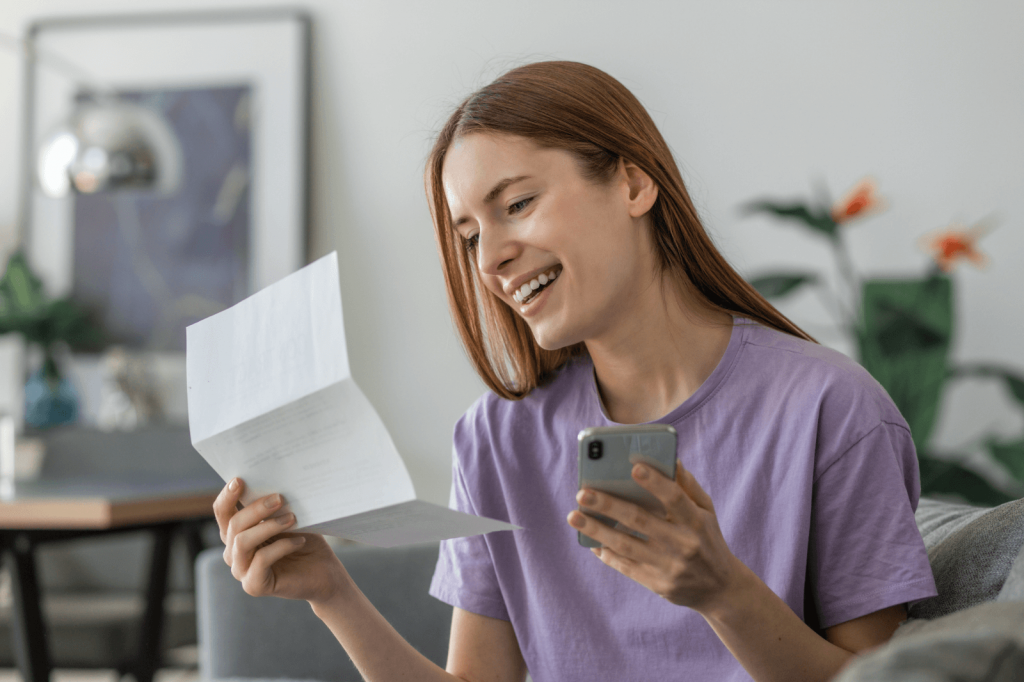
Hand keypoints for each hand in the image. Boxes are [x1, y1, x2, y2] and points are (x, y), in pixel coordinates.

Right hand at [214, 478, 347, 604]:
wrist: (324, 572)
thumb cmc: (304, 541)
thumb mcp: (288, 518)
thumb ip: (273, 507)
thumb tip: (271, 484)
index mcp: (237, 533)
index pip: (223, 512)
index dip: (227, 496)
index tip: (240, 480)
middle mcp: (233, 553)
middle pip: (233, 525)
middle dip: (256, 509)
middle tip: (279, 498)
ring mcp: (241, 571)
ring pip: (243, 542)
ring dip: (268, 526)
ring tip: (292, 518)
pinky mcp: (254, 585)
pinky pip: (261, 560)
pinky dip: (282, 547)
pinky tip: (300, 541)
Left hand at [566, 461, 744, 612]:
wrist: (721, 589)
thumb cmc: (708, 539)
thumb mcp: (707, 511)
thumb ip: (688, 486)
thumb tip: (670, 459)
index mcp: (696, 521)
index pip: (675, 498)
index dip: (655, 482)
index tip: (633, 467)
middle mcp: (683, 544)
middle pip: (640, 521)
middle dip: (608, 505)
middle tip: (582, 492)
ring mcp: (669, 566)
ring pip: (626, 545)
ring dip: (597, 529)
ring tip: (574, 516)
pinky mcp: (657, 584)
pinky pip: (625, 567)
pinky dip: (606, 553)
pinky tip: (589, 540)